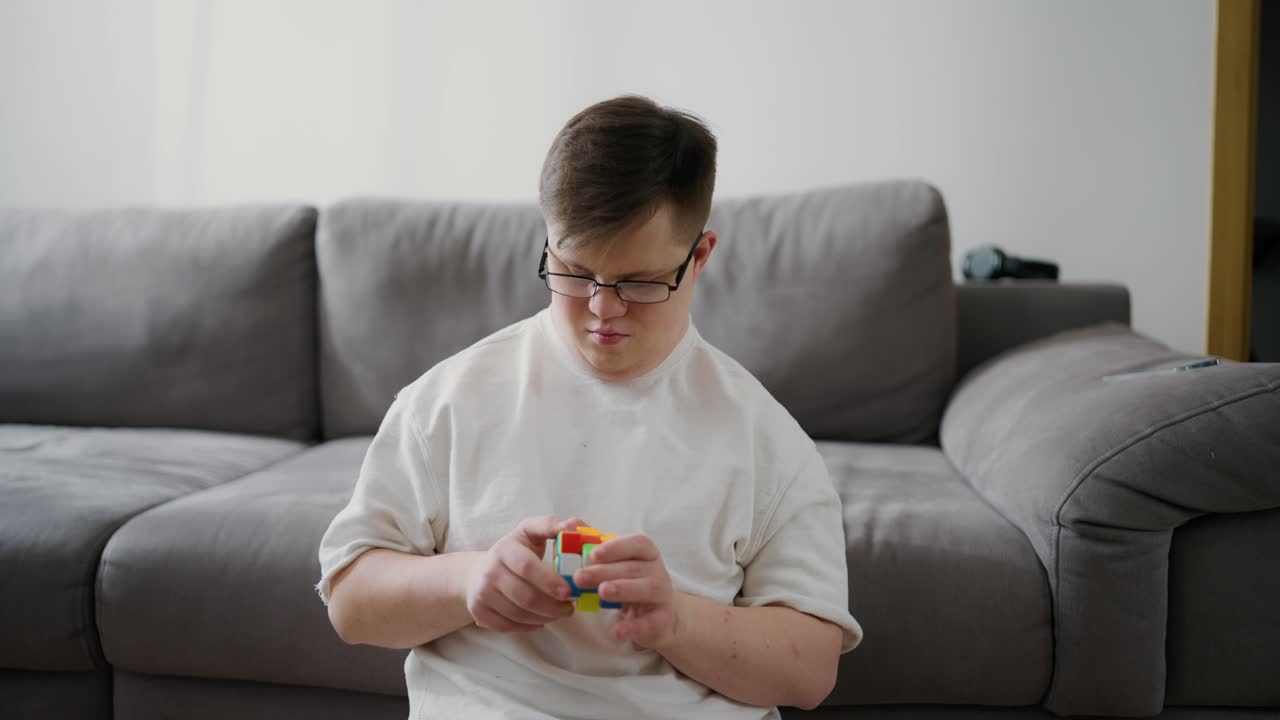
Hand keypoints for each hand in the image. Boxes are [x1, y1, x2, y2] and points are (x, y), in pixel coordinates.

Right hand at [464, 515, 582, 632]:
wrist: (477, 571)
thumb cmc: (514, 550)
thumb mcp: (529, 532)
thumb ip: (551, 526)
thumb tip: (573, 524)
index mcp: (505, 550)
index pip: (527, 567)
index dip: (549, 581)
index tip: (569, 592)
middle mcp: (489, 571)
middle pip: (524, 596)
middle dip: (552, 606)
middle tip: (570, 609)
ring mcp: (481, 593)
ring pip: (518, 614)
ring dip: (544, 617)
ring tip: (559, 614)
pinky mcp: (478, 611)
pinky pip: (507, 626)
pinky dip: (527, 627)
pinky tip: (541, 620)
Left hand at [573, 533, 677, 648]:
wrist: (655, 616)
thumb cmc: (628, 583)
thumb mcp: (615, 565)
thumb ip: (594, 547)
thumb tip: (569, 526)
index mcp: (647, 553)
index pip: (636, 543)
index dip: (615, 547)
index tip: (592, 554)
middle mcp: (658, 570)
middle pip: (634, 567)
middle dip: (605, 571)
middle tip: (580, 577)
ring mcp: (664, 594)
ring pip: (647, 588)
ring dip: (623, 589)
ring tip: (601, 592)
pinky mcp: (663, 618)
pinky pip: (651, 622)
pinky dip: (634, 626)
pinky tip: (616, 631)